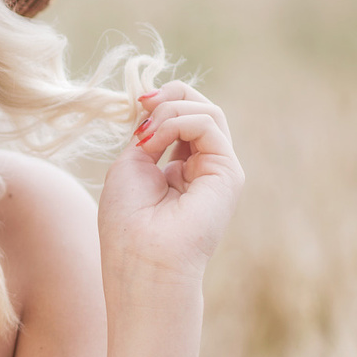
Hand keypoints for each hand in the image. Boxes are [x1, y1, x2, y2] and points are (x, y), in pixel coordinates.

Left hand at [98, 80, 243, 282]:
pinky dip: (177, 122)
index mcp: (178, 170)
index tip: (136, 105)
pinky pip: (208, 125)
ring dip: (170, 112)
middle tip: (143, 104)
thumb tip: (158, 107)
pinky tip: (155, 140)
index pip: (181, 119)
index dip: (161, 103)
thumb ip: (148, 135)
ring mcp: (218, 170)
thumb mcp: (130, 165)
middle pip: (200, 109)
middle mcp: (202, 169)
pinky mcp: (229, 173)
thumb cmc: (127, 222)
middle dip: (170, 97)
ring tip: (146, 135)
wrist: (142, 259)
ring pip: (208, 112)